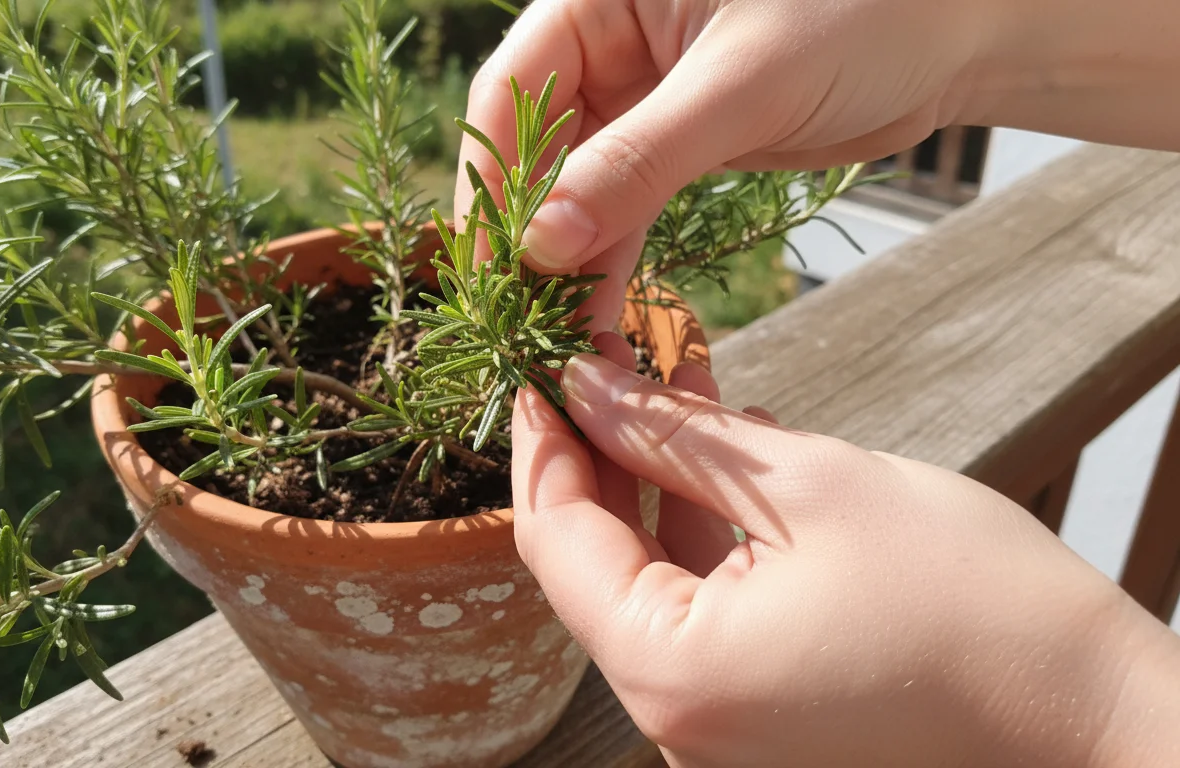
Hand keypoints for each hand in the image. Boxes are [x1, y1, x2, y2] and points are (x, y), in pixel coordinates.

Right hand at [457, 0, 1179, 329]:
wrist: (958, 31)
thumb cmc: (861, 14)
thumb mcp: (741, 84)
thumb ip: (638, 161)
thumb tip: (543, 244)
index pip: (511, 89)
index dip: (494, 178)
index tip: (493, 262)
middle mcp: (610, 42)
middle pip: (535, 145)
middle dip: (529, 229)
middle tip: (521, 314)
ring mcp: (641, 95)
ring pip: (578, 184)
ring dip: (570, 256)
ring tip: (561, 332)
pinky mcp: (679, 141)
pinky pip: (625, 202)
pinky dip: (613, 255)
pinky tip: (599, 312)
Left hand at [512, 336, 1179, 766]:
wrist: (1089, 709)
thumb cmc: (969, 599)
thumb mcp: (805, 485)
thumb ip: (675, 436)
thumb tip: (588, 383)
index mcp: (669, 672)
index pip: (556, 540)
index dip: (544, 439)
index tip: (539, 361)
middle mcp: (676, 718)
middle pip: (597, 562)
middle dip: (606, 450)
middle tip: (616, 354)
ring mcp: (719, 725)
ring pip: (655, 578)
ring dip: (664, 480)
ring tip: (685, 379)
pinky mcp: (761, 716)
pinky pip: (705, 611)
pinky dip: (711, 534)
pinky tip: (739, 452)